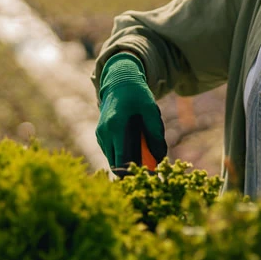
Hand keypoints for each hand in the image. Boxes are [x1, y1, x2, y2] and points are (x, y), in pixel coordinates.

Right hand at [96, 52, 167, 169]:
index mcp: (116, 126)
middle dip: (131, 171)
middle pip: (115, 163)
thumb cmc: (137, 95)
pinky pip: (111, 152)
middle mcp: (104, 132)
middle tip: (149, 173)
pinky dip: (122, 156)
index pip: (121, 158)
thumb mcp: (151, 110)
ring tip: (145, 162)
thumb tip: (160, 157)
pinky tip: (136, 153)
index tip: (147, 178)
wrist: (119, 81)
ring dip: (126, 163)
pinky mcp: (100, 135)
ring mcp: (100, 134)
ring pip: (112, 159)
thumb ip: (155, 133)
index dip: (133, 172)